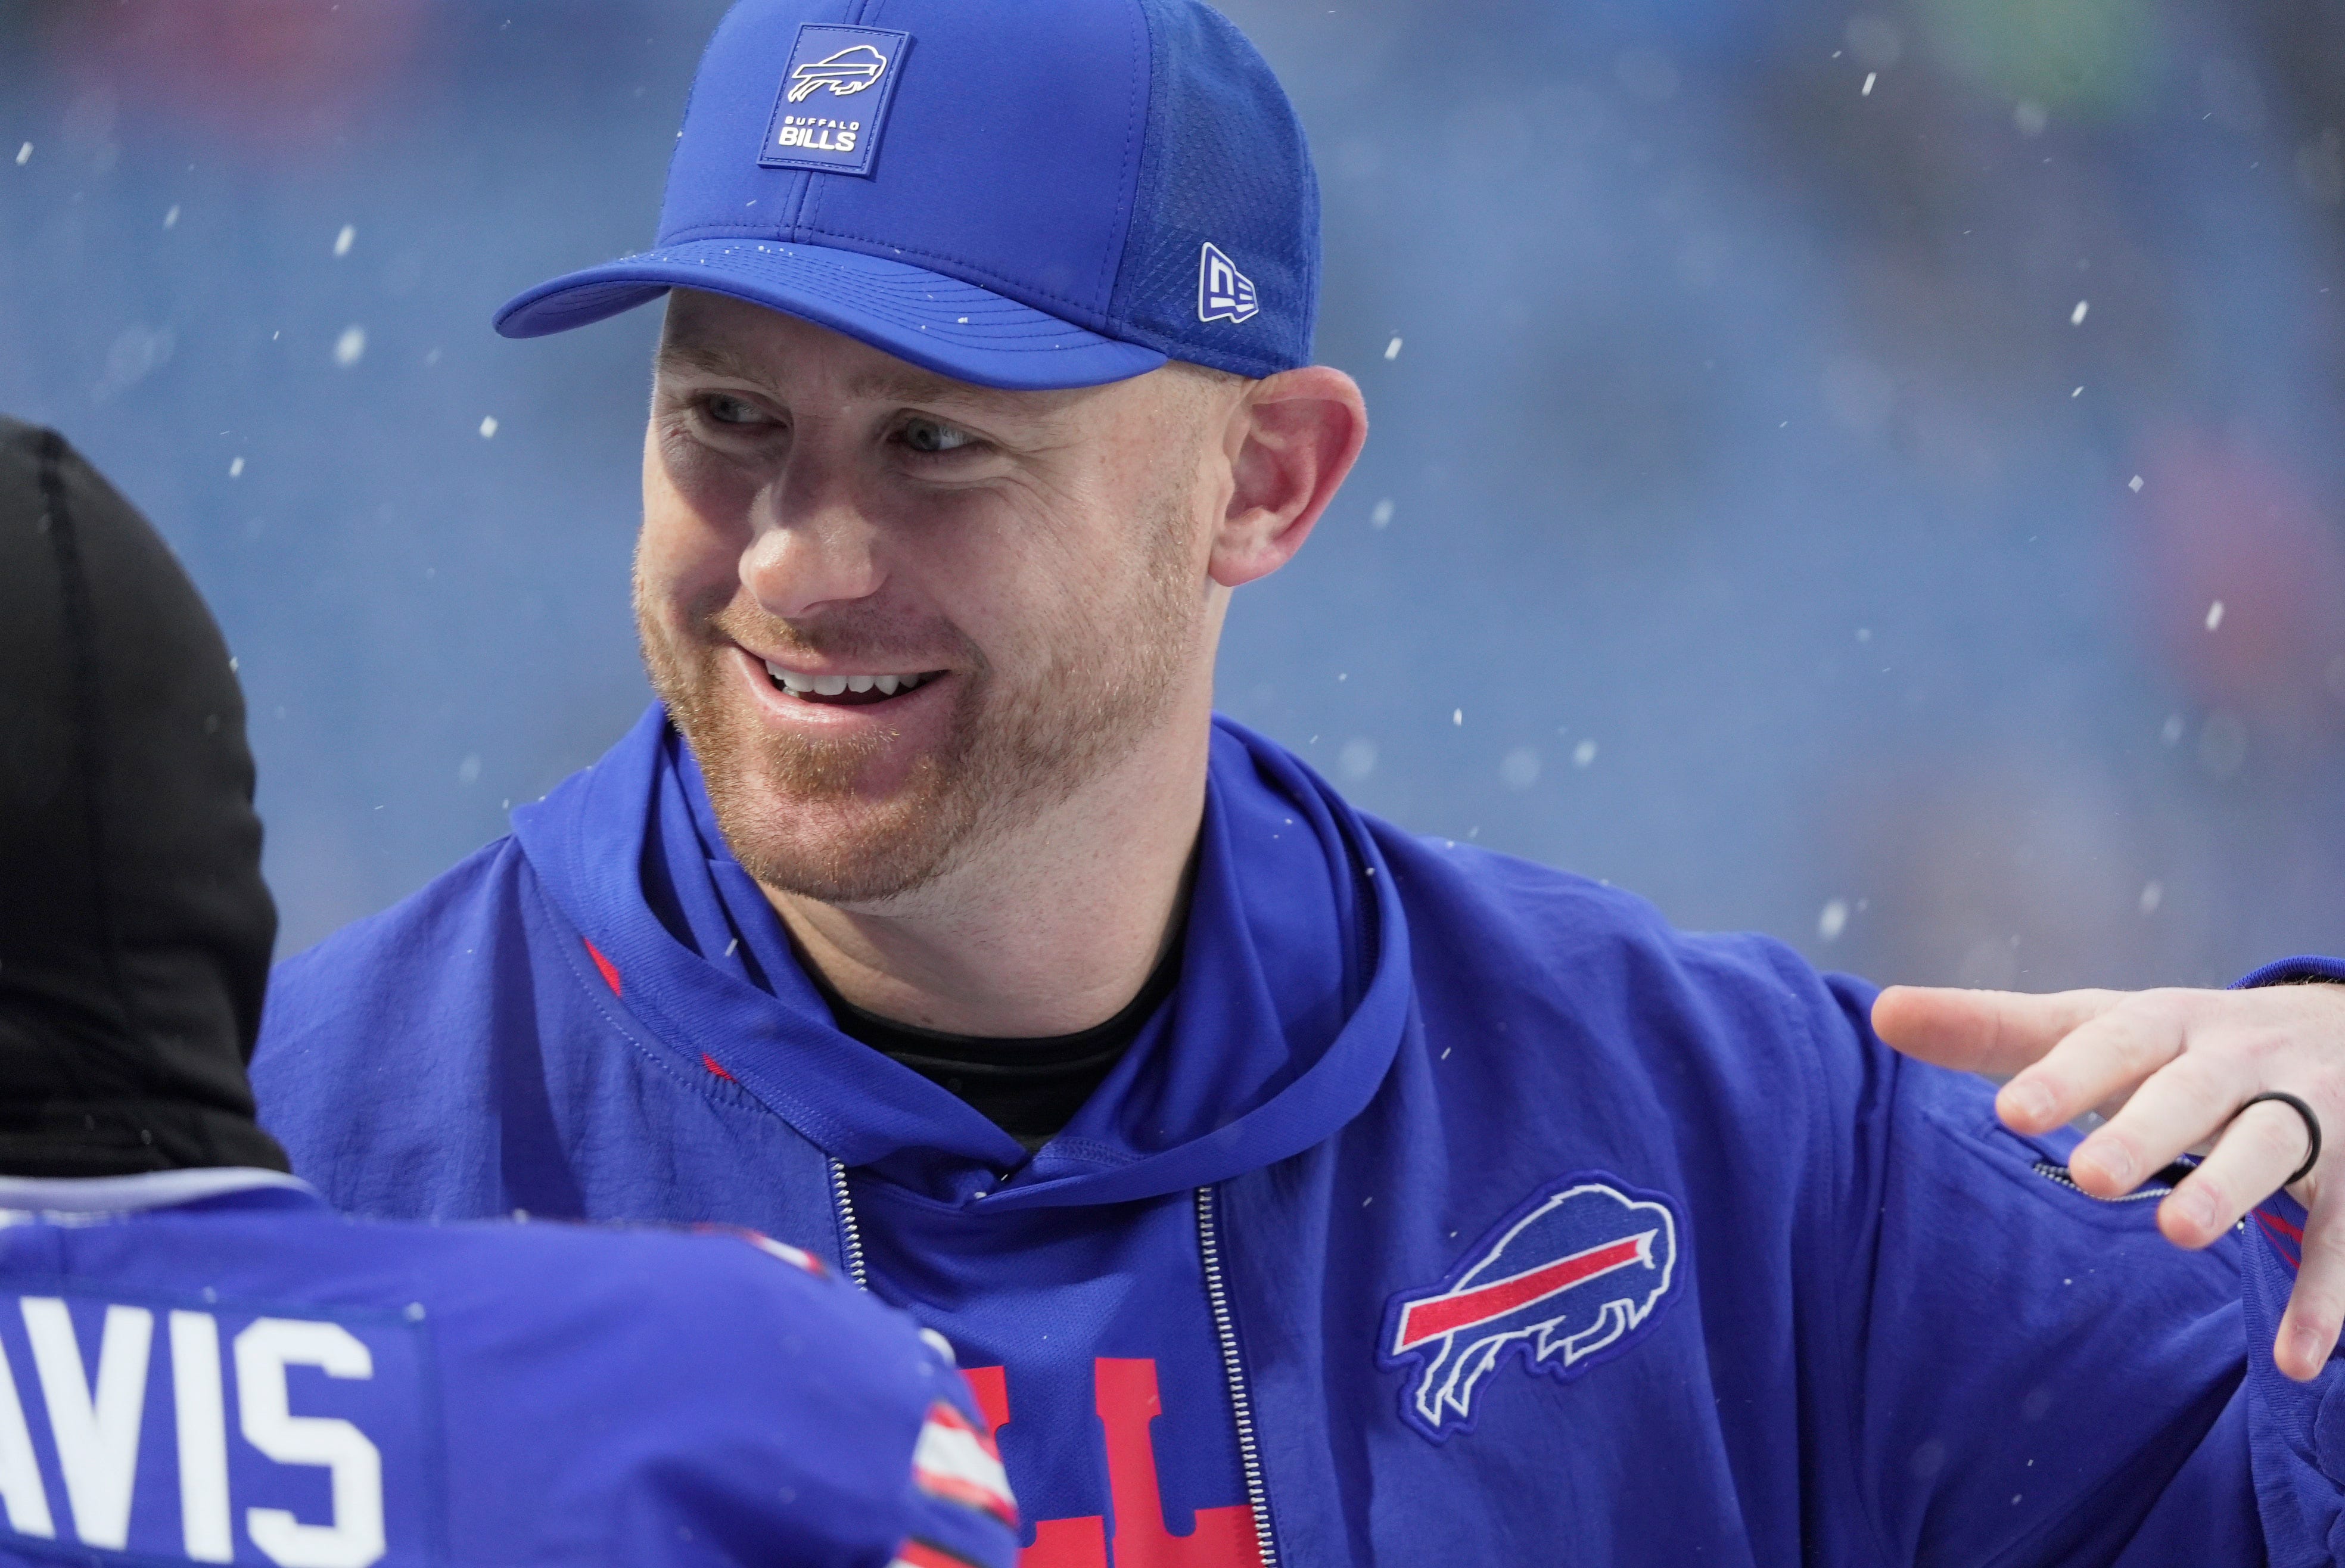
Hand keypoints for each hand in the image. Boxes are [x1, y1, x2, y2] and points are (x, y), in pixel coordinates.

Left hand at [1873, 983, 2344, 1379]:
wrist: (2335, 1032)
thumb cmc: (2175, 1042)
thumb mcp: (2091, 1025)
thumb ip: (1991, 1028)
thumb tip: (1882, 1012)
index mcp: (2164, 1024)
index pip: (2109, 1042)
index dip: (2063, 1075)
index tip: (2009, 1112)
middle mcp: (2237, 1062)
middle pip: (2192, 1092)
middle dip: (2147, 1130)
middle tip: (2093, 1177)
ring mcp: (2305, 1115)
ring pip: (2273, 1146)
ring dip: (2229, 1189)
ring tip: (2180, 1234)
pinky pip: (2341, 1238)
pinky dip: (2323, 1299)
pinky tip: (2293, 1361)